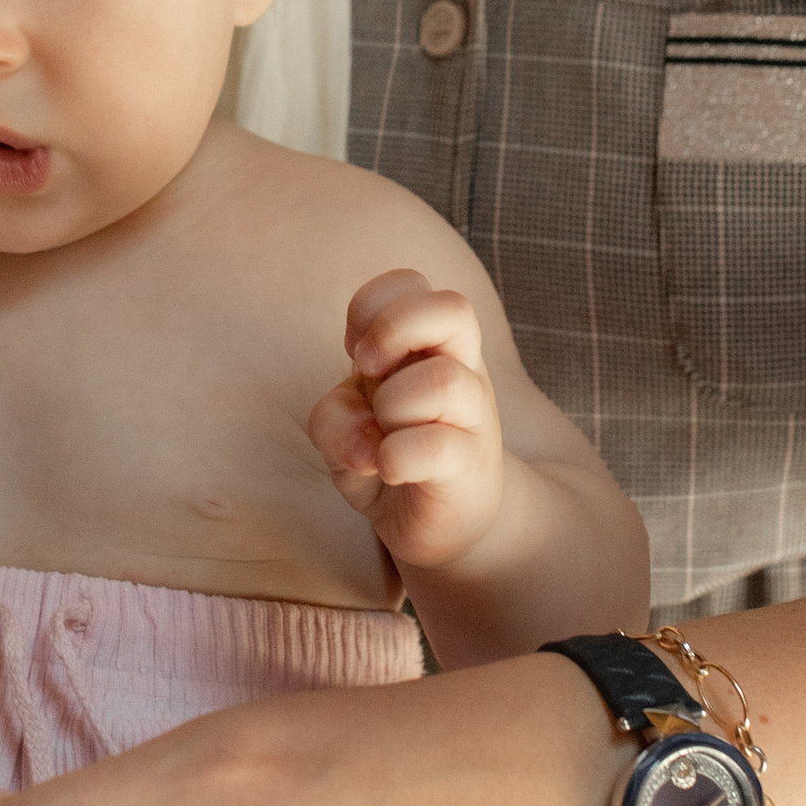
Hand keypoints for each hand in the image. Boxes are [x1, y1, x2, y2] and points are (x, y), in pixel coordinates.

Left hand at [306, 265, 503, 573]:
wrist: (443, 522)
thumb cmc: (390, 456)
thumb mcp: (345, 432)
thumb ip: (333, 419)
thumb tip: (362, 438)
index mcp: (428, 345)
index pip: (409, 284)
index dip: (371, 307)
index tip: (357, 354)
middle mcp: (459, 368)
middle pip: (453, 308)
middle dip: (394, 329)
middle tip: (368, 369)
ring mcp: (472, 417)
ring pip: (443, 381)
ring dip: (393, 407)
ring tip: (385, 434)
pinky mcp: (470, 467)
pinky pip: (435, 446)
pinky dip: (396, 457)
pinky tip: (389, 470)